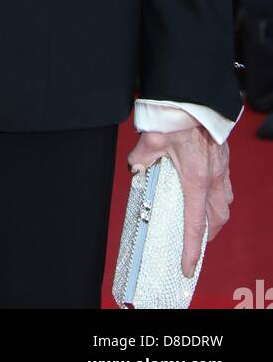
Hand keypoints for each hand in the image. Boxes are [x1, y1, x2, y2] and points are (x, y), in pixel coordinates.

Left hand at [128, 125, 232, 276]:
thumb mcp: (152, 138)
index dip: (192, 249)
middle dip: (207, 236)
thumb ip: (141, 157)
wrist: (195, 96)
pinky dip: (219, 197)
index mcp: (196, 179)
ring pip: (225, 203)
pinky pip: (226, 186)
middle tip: (194, 244)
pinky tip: (208, 193)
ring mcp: (221, 168)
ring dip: (215, 217)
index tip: (188, 266)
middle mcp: (213, 177)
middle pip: (216, 219)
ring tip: (203, 223)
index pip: (195, 223)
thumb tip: (135, 168)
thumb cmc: (176, 116)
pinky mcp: (223, 157)